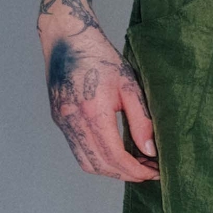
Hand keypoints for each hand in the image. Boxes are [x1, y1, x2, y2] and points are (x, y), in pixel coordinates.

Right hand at [42, 24, 158, 181]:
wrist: (67, 37)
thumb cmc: (100, 56)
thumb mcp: (129, 85)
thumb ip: (141, 121)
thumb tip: (150, 151)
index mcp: (92, 111)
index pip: (115, 156)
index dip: (136, 170)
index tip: (154, 172)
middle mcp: (73, 121)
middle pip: (100, 166)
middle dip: (126, 174)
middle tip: (148, 171)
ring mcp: (62, 122)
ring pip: (87, 163)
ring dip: (111, 170)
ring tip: (134, 164)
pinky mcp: (59, 121)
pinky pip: (79, 151)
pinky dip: (98, 159)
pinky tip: (115, 152)